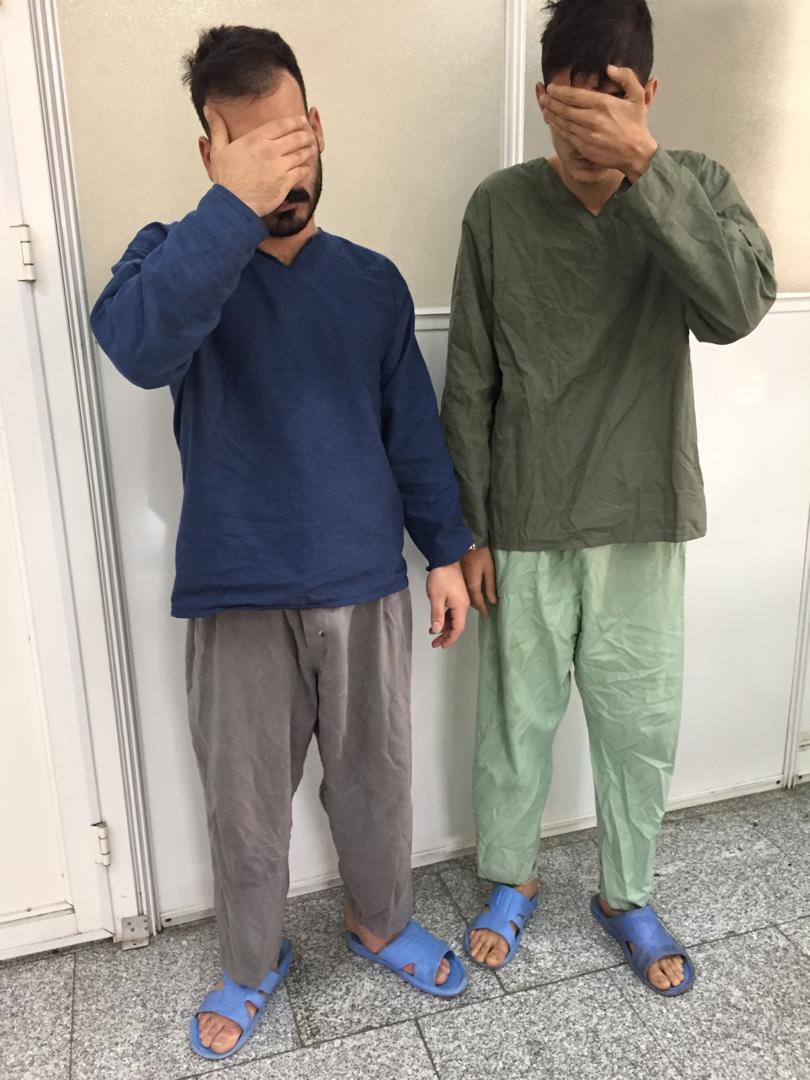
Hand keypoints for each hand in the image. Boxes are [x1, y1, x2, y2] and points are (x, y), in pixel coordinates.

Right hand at [204, 107, 317, 216]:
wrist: (233, 204)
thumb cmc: (226, 179)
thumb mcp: (218, 149)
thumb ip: (218, 127)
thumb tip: (209, 109)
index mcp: (256, 139)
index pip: (281, 125)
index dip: (294, 121)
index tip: (301, 120)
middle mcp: (270, 150)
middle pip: (296, 137)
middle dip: (305, 134)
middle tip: (309, 134)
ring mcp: (280, 167)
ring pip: (301, 154)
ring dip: (309, 150)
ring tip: (312, 148)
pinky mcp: (286, 182)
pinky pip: (302, 171)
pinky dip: (306, 168)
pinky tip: (307, 166)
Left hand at [426, 563, 469, 648]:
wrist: (445, 558)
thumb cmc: (440, 577)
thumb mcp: (436, 597)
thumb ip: (436, 615)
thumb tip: (436, 631)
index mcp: (461, 607)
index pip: (458, 629)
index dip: (450, 639)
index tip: (440, 645)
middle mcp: (464, 605)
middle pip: (457, 626)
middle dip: (446, 636)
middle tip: (435, 644)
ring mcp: (461, 600)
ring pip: (454, 619)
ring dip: (444, 627)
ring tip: (432, 633)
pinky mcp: (457, 596)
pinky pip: (452, 612)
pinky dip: (445, 618)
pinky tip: (436, 621)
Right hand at [461, 546, 497, 618]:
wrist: (464, 543)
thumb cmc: (480, 554)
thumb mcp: (489, 569)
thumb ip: (490, 586)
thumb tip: (493, 600)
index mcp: (473, 585)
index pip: (479, 602)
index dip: (483, 610)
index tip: (487, 616)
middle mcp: (464, 587)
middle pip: (471, 602)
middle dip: (477, 608)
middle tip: (484, 612)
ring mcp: (460, 584)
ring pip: (466, 598)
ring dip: (472, 603)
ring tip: (480, 606)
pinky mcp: (458, 580)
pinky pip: (463, 592)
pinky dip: (468, 596)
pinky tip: (473, 596)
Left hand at [541, 65, 657, 180]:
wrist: (636, 153)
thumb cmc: (636, 125)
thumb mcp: (638, 96)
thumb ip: (626, 77)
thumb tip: (609, 68)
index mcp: (603, 104)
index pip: (575, 96)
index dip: (560, 91)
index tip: (551, 87)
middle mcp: (592, 119)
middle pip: (565, 109)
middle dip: (551, 101)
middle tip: (544, 96)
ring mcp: (587, 135)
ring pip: (563, 122)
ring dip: (551, 114)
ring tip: (544, 106)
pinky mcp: (584, 147)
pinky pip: (566, 135)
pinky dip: (557, 127)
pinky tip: (553, 121)